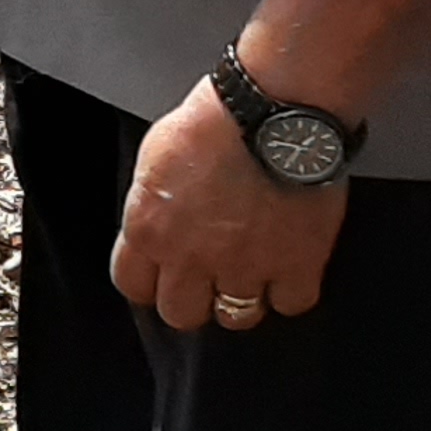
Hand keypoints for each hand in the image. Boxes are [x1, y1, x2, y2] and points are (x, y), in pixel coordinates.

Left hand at [112, 81, 345, 330]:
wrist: (269, 112)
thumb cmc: (212, 122)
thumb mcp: (153, 160)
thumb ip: (152, 205)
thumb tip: (158, 223)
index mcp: (148, 229)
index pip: (133, 285)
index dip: (148, 284)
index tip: (160, 279)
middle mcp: (191, 257)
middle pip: (180, 313)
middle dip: (192, 301)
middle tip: (206, 281)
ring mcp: (245, 266)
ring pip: (236, 317)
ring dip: (241, 300)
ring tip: (248, 277)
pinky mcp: (297, 264)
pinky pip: (291, 304)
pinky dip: (291, 291)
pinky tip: (288, 270)